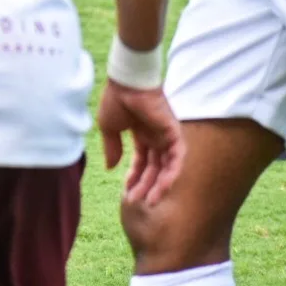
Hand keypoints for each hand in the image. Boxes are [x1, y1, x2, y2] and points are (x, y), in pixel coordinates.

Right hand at [97, 79, 184, 207]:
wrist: (126, 84)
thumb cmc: (116, 100)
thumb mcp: (109, 128)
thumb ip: (112, 148)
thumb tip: (110, 167)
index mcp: (142, 134)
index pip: (142, 161)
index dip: (135, 177)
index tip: (127, 191)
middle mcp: (157, 137)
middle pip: (154, 168)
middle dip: (145, 185)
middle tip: (136, 202)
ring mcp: (167, 137)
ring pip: (166, 168)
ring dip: (157, 185)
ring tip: (148, 201)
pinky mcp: (174, 134)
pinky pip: (176, 160)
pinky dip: (170, 175)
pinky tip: (159, 188)